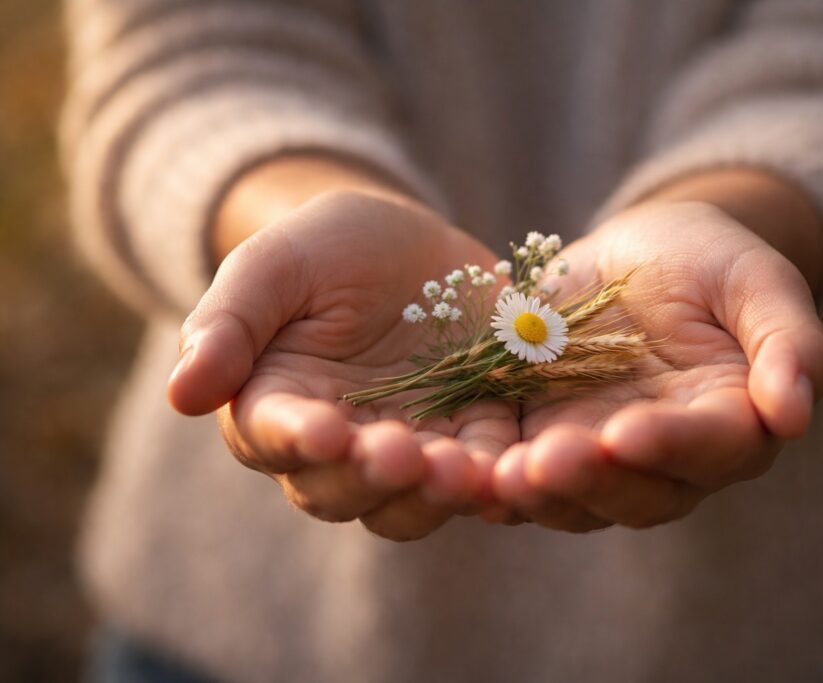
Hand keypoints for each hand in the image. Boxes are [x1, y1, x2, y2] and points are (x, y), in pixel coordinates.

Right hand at [167, 191, 518, 539]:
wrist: (408, 242)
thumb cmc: (325, 248)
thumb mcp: (276, 265)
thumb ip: (230, 322)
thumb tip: (180, 395)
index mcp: (276, 406)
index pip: (274, 437)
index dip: (296, 439)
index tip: (322, 432)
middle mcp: (337, 447)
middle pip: (342, 489)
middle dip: (372, 476)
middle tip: (401, 455)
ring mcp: (409, 447)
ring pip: (411, 500)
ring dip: (434, 493)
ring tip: (462, 472)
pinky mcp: (473, 435)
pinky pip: (484, 471)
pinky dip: (497, 477)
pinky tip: (513, 470)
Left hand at [492, 200, 822, 531]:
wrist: (638, 252)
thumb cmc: (709, 260)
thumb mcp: (756, 279)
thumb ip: (788, 340)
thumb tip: (795, 414)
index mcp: (731, 423)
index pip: (711, 448)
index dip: (672, 444)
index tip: (629, 431)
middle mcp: (667, 460)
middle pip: (639, 492)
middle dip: (594, 480)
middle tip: (550, 460)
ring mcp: (601, 458)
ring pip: (576, 497)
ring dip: (539, 491)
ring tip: (501, 474)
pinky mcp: (543, 441)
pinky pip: (520, 474)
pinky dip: (491, 480)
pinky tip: (462, 469)